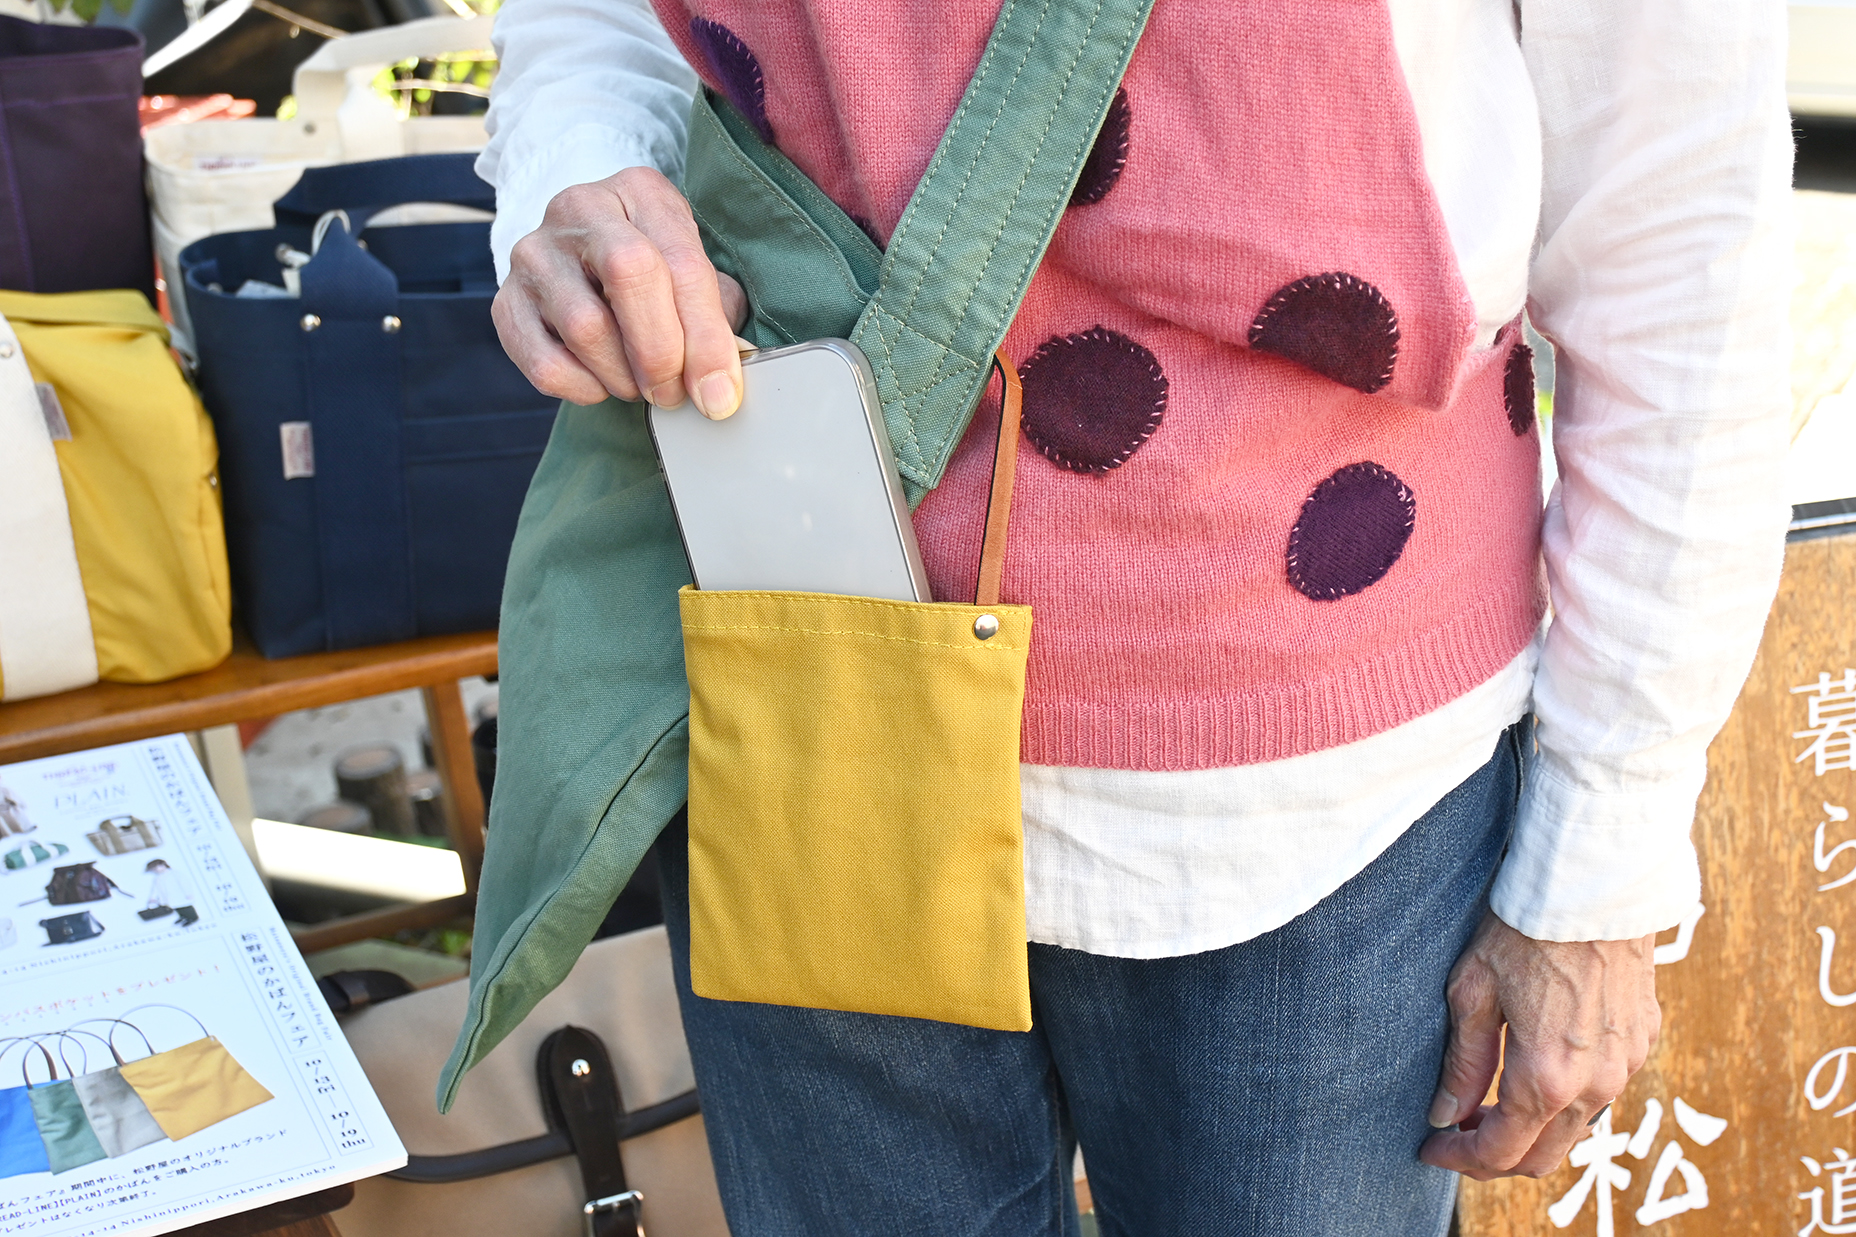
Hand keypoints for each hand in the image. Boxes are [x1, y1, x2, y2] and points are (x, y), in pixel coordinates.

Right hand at [493, 166, 749, 416]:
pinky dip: (583, 389)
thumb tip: (720, 384)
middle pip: (629, 276)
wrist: (584, 260)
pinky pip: (545, 364)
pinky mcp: (506, 301)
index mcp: (640, 191)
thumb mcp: (693, 271)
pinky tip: (601, 383)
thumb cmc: (654, 270)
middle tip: (675, 393)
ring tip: (641, 385)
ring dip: (624, 377)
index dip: (706, 338)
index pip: (681, 263)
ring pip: (585, 327)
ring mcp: (535, 253)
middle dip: (662, 354)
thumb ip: (717, 315)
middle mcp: (580, 208)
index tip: (720, 393)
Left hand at [1419, 912, 1659, 1179]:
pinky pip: (1602, 1093)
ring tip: (1488, 1106)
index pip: (1501, 1151)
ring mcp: (1626, 1065)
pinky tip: (1536, 1074)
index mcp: (1547, 1078)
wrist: (1593, 884)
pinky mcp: (1642, 1041)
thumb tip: (1444, 1117)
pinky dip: (1566, 1102)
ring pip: (1576, 1129)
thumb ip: (1463, 1064)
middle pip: (1543, 1155)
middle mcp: (1595, 1084)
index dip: (1460, 1160)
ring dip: (1531, 1130)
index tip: (1431, 1149)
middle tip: (1456, 1135)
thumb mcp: (1473, 993)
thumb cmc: (1523, 930)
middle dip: (1495, 1156)